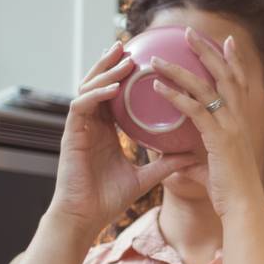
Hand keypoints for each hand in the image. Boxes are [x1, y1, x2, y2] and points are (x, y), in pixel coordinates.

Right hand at [48, 42, 196, 237]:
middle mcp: (91, 124)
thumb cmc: (108, 199)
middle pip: (98, 84)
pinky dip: (96, 95)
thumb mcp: (144, 178)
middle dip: (111, 63)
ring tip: (123, 59)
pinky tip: (112, 88)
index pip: (115, 95)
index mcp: (106, 130)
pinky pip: (81, 106)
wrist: (86, 218)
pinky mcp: (71, 135)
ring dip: (105, 72)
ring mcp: (79, 128)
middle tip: (128, 46)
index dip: (124, 77)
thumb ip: (164, 164)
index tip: (142, 60)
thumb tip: (192, 157)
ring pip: (88, 88)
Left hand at [150, 29, 263, 219]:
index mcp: (242, 123)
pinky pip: (194, 110)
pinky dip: (175, 97)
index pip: (239, 83)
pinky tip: (157, 88)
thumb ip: (194, 162)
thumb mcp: (210, 171)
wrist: (243, 209)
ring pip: (206, 87)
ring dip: (180, 69)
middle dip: (207, 51)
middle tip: (189, 33)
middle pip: (225, 75)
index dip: (233, 60)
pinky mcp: (219, 138)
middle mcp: (239, 120)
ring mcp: (231, 127)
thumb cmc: (230, 193)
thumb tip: (176, 163)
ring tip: (158, 58)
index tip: (225, 41)